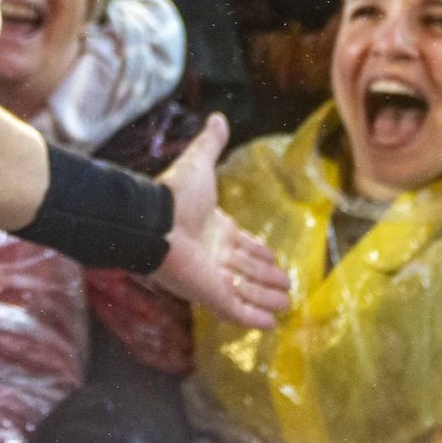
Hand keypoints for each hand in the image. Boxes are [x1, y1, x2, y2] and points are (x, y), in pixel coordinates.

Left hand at [147, 115, 291, 329]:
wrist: (153, 222)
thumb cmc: (174, 195)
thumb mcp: (198, 164)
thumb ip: (210, 145)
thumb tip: (218, 118)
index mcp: (215, 229)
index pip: (243, 245)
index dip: (259, 252)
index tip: (274, 258)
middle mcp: (216, 255)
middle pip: (248, 270)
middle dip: (268, 278)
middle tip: (288, 287)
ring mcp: (214, 277)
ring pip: (248, 292)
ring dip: (267, 299)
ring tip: (286, 305)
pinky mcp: (212, 295)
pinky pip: (238, 310)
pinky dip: (254, 318)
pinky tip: (269, 324)